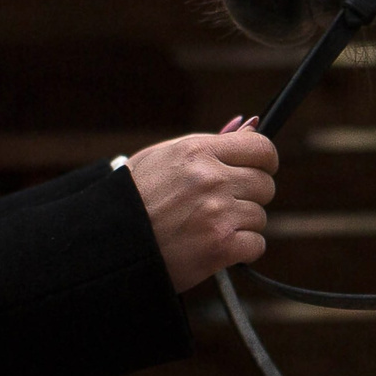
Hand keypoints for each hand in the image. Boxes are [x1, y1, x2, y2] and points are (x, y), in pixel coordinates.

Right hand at [126, 126, 278, 292]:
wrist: (110, 244)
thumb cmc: (135, 198)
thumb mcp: (165, 157)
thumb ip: (212, 142)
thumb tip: (252, 125)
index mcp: (197, 151)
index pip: (261, 148)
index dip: (265, 162)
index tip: (257, 171)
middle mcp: (211, 178)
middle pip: (265, 184)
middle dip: (250, 197)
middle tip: (223, 206)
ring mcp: (217, 213)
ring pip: (260, 217)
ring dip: (241, 225)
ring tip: (208, 228)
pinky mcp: (220, 246)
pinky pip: (256, 245)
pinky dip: (240, 250)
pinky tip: (215, 247)